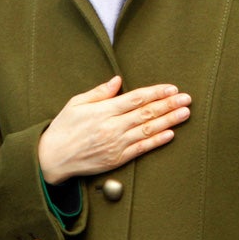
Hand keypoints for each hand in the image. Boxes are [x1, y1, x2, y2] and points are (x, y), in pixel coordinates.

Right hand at [37, 75, 189, 182]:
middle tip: (187, 98)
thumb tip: (118, 80)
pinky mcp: (117, 159)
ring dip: (169, 121)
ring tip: (185, 113)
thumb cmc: (63, 128)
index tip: (172, 88)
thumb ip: (100, 92)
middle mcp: (112, 127)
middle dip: (169, 104)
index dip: (156, 92)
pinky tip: (170, 134)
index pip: (136, 98)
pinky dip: (157, 141)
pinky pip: (141, 149)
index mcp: (103, 110)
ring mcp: (116, 144)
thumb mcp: (76, 103)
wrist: (51, 158)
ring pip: (148, 130)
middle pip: (147, 113)